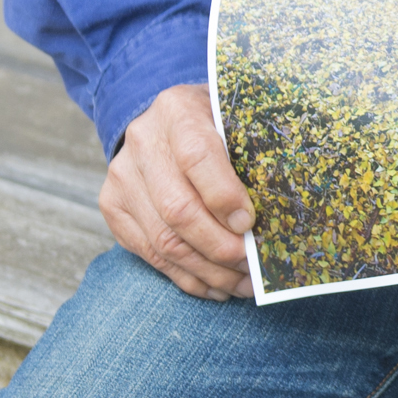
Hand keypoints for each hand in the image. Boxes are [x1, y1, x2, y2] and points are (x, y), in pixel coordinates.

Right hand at [100, 84, 255, 299]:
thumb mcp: (234, 120)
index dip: (224, 197)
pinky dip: (186, 278)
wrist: (161, 121)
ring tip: (241, 284)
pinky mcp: (113, 207)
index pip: (197, 157)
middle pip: (178, 209)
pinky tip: (216, 287)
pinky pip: (149, 253)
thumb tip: (284, 206)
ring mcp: (122, 177)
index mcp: (177, 111)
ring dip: (207, 271)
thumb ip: (253, 151)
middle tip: (252, 267)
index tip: (250, 224)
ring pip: (163, 240)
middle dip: (219, 247)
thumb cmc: (215, 124)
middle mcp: (143, 142)